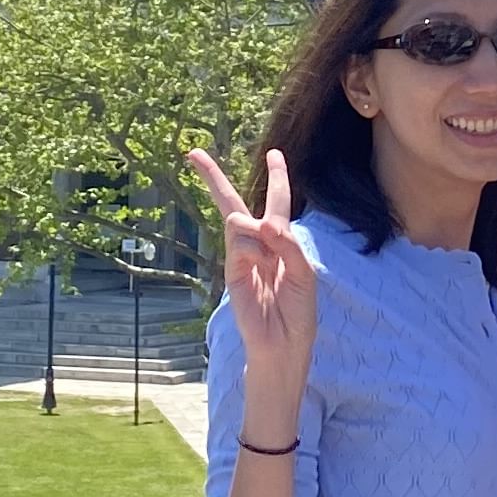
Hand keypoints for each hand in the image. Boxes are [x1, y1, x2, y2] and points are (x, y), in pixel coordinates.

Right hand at [186, 143, 314, 425]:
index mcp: (281, 242)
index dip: (276, 177)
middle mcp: (259, 245)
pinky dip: (253, 252)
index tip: (274, 153)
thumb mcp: (304, 273)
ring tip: (268, 266)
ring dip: (258, 235)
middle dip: (213, 178)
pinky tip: (259, 272)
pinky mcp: (231, 270)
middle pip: (234, 203)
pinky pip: (241, 245)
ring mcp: (241, 256)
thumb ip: (288, 244)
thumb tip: (261, 222)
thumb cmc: (298, 311)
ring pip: (241, 223)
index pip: (278, 202)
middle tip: (193, 153)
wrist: (282, 344)